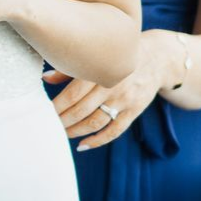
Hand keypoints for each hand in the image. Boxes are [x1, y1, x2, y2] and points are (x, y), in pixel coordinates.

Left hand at [48, 30, 170, 148]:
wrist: (157, 58)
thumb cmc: (118, 55)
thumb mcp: (97, 55)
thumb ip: (71, 68)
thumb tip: (45, 78)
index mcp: (100, 69)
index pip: (73, 93)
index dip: (57, 105)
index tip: (43, 111)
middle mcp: (113, 85)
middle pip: (82, 110)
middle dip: (63, 121)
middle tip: (48, 125)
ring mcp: (125, 100)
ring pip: (96, 122)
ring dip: (76, 131)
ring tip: (61, 134)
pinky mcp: (134, 111)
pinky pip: (115, 131)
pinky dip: (97, 141)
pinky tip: (82, 145)